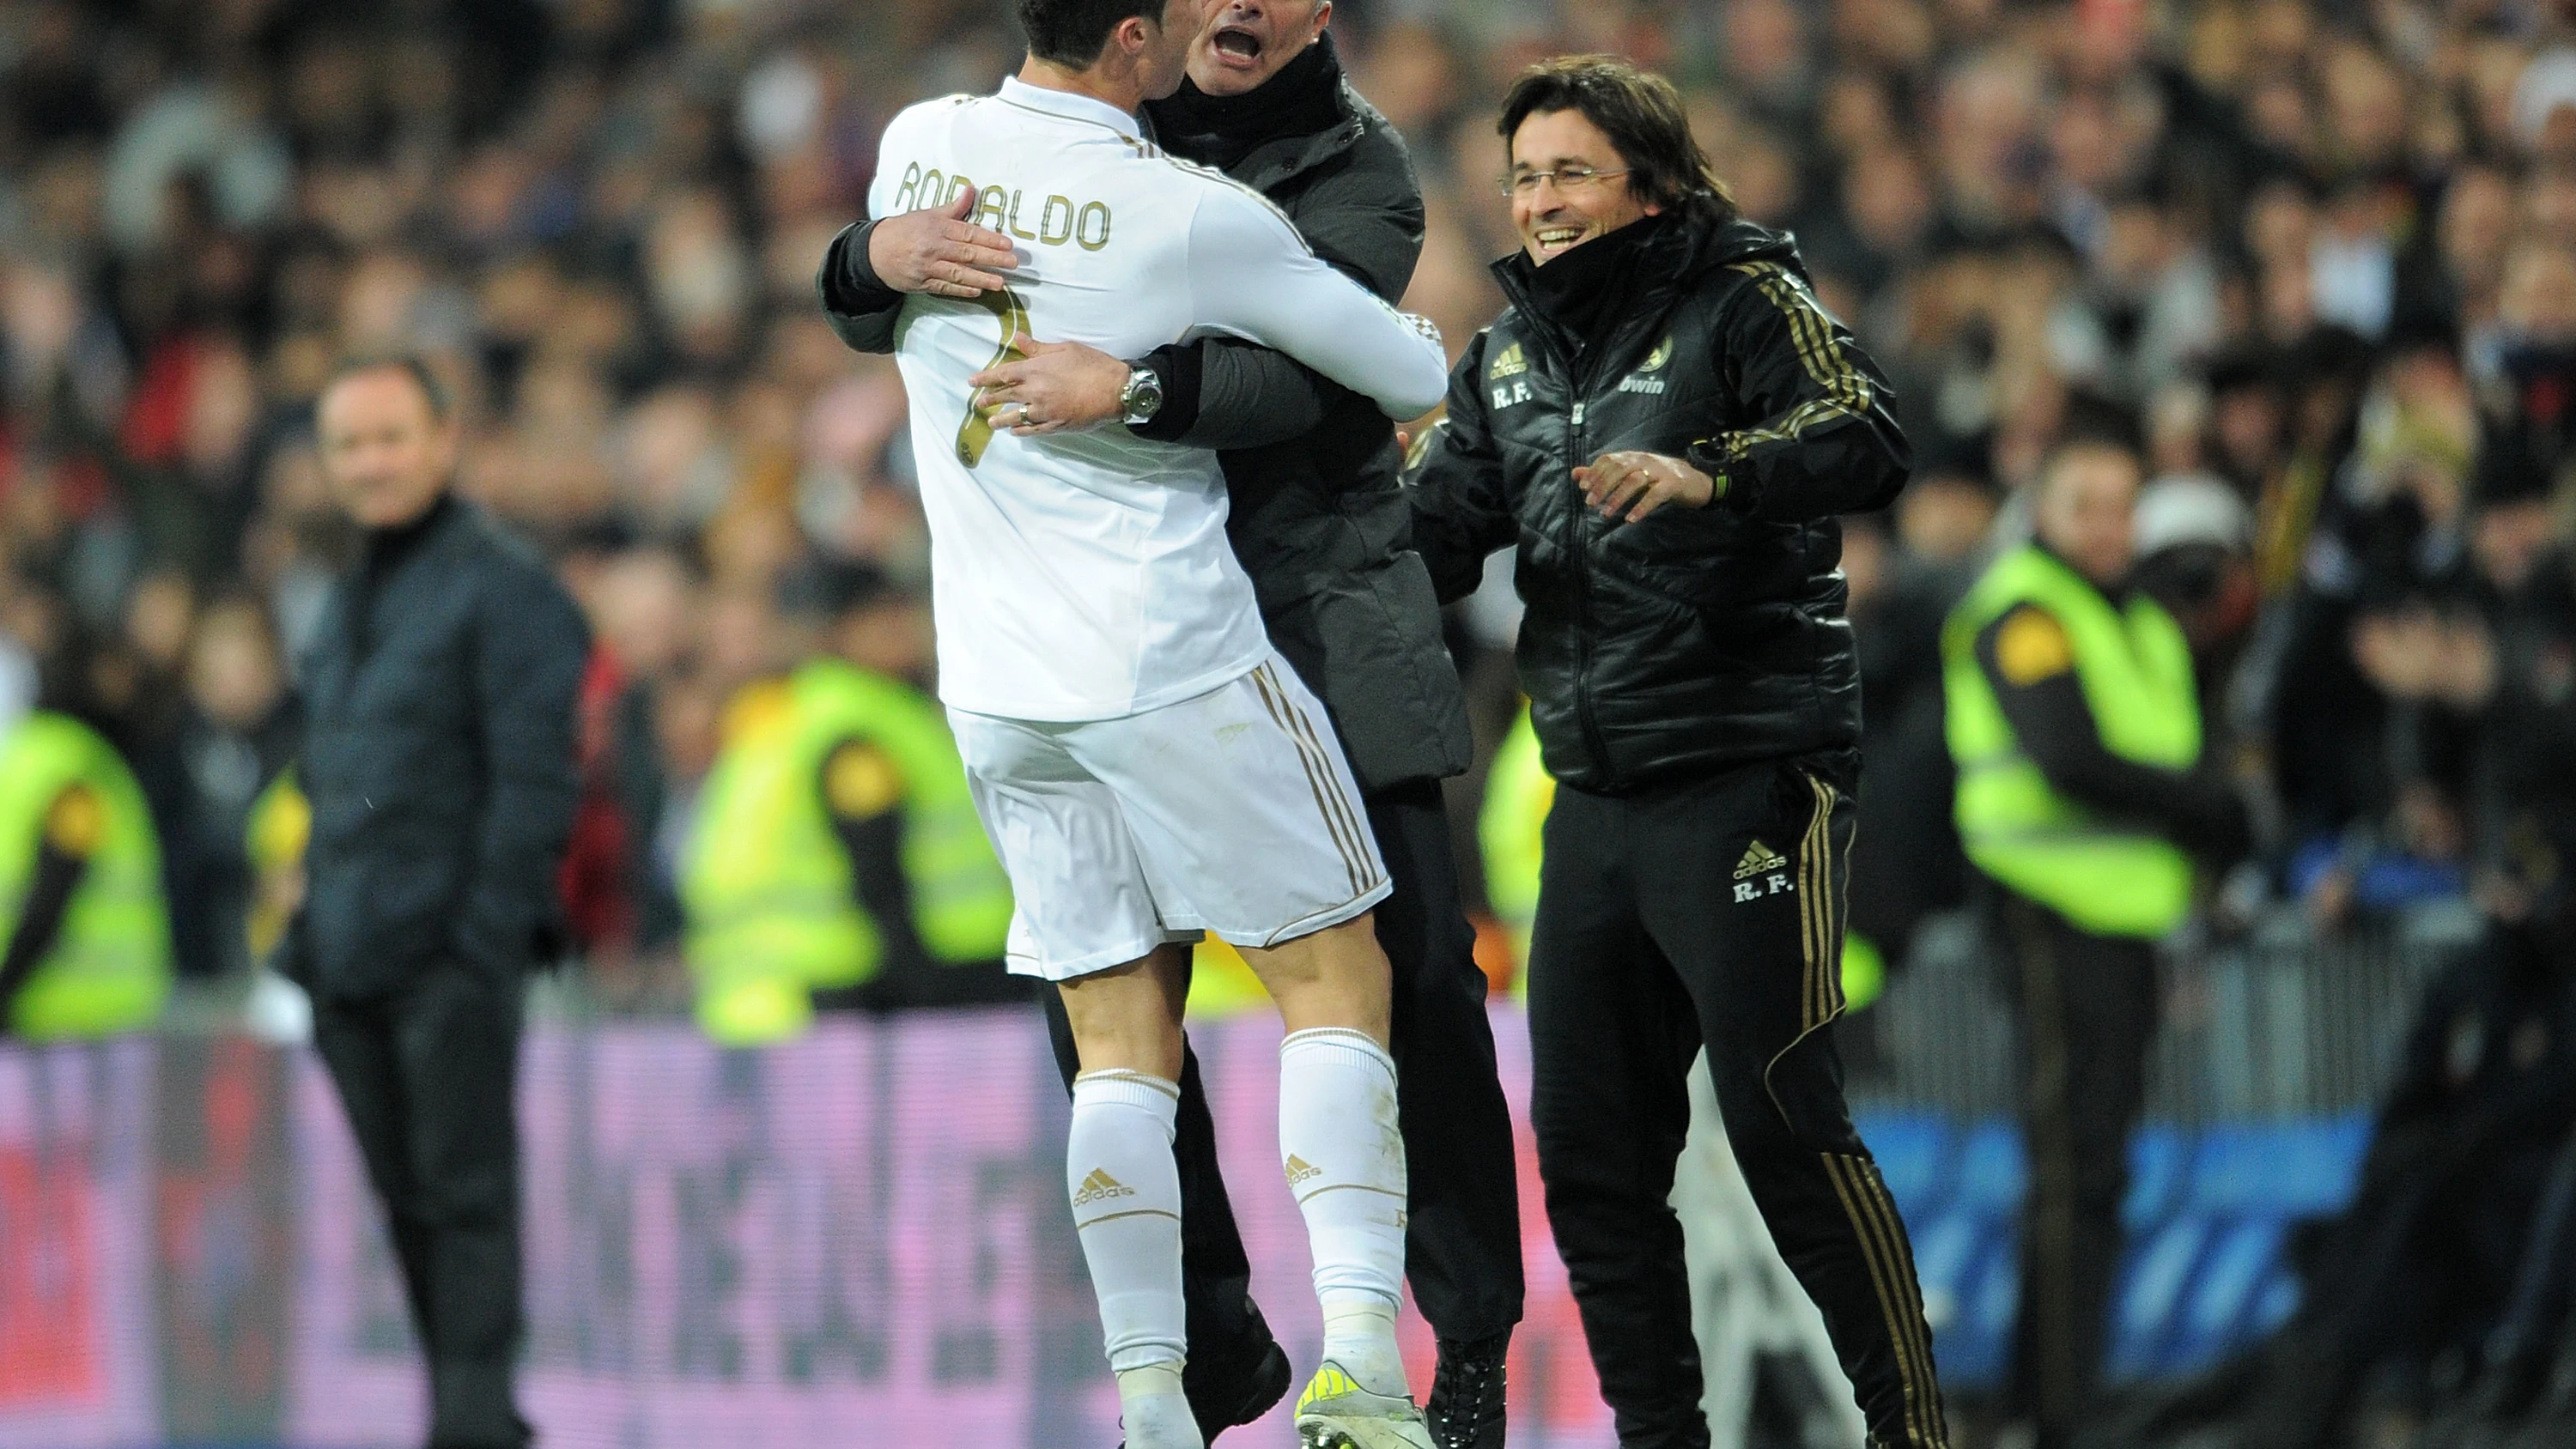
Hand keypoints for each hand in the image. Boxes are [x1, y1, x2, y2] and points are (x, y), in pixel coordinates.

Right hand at [867, 190, 1018, 297]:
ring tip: (1000, 282)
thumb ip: (954, 208)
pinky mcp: (923, 283)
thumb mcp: (927, 214)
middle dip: (992, 258)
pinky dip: (962, 290)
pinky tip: (978, 291)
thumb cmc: (905, 230)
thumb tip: (971, 190)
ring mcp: (928, 267)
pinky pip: (946, 287)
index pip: (968, 232)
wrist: (874, 252)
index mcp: (937, 227)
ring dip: (981, 278)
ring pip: (958, 273)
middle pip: (967, 253)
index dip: (989, 239)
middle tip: (1013, 263)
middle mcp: (933, 247)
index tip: (1008, 244)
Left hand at [968, 336, 1128, 434]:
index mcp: (1035, 370)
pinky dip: (1022, 431)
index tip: (972, 381)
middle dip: (989, 400)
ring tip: (992, 422)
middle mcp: (1035, 392)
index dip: (985, 378)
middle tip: (978, 403)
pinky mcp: (1056, 425)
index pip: (1002, 374)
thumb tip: (1018, 339)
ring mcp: (1044, 412)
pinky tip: (1015, 432)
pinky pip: (1033, 430)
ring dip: (1001, 420)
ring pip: (1015, 417)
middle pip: (1005, 397)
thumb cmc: (1092, 364)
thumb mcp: (1065, 349)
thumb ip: (1038, 348)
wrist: (1115, 390)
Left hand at [1574, 451, 1715, 521]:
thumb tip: (1576, 474)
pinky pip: (1655, 495)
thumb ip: (1602, 474)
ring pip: (1635, 480)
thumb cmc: (1656, 478)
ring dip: (1618, 497)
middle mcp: (1644, 460)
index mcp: (1632, 457)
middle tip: (1590, 503)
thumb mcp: (1629, 475)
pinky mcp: (1673, 484)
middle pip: (1619, 468)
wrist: (1692, 480)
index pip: (1609, 459)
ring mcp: (1660, 471)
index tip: (1583, 487)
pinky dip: (1641, 507)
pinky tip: (1630, 519)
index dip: (1595, 472)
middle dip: (1603, 485)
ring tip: (1605, 513)